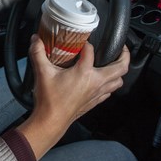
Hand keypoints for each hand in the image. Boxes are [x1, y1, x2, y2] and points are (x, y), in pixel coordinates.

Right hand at [17, 35, 128, 159]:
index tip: (80, 40)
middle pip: (120, 67)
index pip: (91, 50)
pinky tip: (104, 80)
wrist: (51, 121)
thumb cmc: (49, 99)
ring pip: (118, 81)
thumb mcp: (42, 72)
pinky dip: (111, 84)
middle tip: (121, 48)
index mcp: (85, 73)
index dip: (86, 43)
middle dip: (124, 55)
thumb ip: (38, 53)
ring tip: (115, 63)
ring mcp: (97, 93)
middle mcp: (96, 82)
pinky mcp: (95, 101)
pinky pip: (110, 91)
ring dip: (119, 71)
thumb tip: (36, 40)